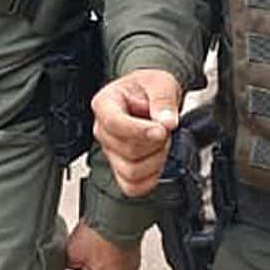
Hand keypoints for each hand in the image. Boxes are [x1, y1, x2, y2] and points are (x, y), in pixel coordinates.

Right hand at [92, 68, 182, 197]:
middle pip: (127, 150)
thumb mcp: (160, 82)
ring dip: (155, 159)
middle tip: (164, 128)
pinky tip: (157, 160)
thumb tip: (166, 121)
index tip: (160, 130)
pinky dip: (150, 178)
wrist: (150, 99)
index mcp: (105, 104)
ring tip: (160, 142)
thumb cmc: (148, 89)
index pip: (114, 123)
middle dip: (155, 142)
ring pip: (131, 171)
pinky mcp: (119, 169)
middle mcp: (102, 130)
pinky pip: (132, 186)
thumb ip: (164, 99)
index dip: (139, 131)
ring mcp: (110, 152)